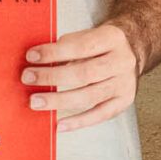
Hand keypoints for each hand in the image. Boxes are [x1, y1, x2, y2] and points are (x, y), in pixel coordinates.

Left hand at [23, 23, 140, 131]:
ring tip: (36, 102)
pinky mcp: (124, 101)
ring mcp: (125, 83)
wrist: (132, 49)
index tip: (31, 56)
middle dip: (52, 77)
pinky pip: (99, 115)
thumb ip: (67, 46)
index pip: (80, 46)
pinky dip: (78, 121)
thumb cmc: (101, 44)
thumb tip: (36, 61)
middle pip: (84, 73)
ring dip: (59, 101)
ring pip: (89, 96)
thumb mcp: (88, 35)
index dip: (54, 52)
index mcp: (112, 38)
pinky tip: (59, 124)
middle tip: (28, 78)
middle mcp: (122, 61)